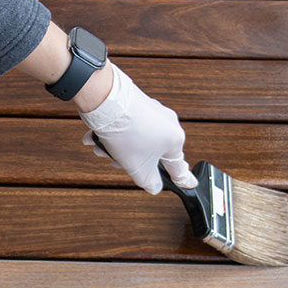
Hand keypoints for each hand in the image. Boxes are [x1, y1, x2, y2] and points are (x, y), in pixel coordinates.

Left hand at [80, 63, 197, 194]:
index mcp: (174, 140)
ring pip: (136, 140)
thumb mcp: (138, 168)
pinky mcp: (138, 104)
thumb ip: (149, 182)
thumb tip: (154, 186)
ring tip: (100, 147)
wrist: (106, 101)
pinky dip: (115, 134)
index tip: (190, 184)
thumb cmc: (126, 133)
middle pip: (151, 153)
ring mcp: (153, 112)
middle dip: (130, 160)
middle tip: (115, 162)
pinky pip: (129, 126)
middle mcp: (168, 123)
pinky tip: (97, 137)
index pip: (179, 167)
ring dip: (117, 148)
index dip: (183, 179)